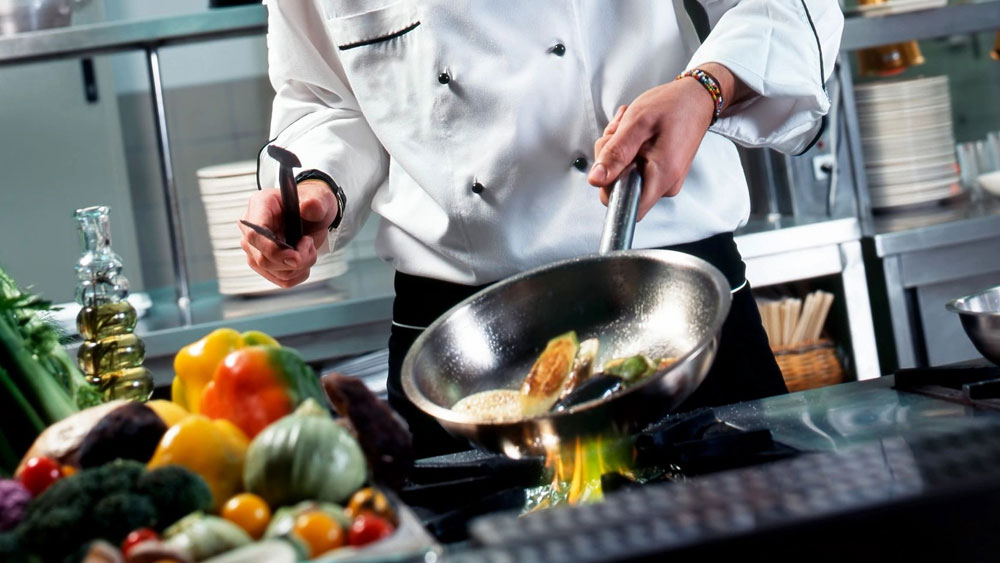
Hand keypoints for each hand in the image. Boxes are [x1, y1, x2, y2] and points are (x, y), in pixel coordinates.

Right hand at [239, 179, 338, 287]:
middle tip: (309, 244)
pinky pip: (282, 280)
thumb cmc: (311, 205)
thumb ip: (315, 203)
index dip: (273, 250)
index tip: (296, 255)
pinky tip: (304, 259)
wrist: (313, 216)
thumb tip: (309, 207)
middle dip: (293, 260)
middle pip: (262, 259)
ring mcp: (255, 249)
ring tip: (308, 247)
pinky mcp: (264, 265)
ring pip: (274, 272)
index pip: (254, 235)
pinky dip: (298, 274)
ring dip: (300, 266)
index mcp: (260, 206)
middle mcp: (251, 229)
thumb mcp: (319, 199)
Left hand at [588, 63, 747, 220]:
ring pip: (624, 175)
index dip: (610, 186)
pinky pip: (633, 168)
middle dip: (610, 159)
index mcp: (662, 176)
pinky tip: (633, 132)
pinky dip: (627, 150)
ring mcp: (664, 180)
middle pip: (621, 188)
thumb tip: (596, 179)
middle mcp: (666, 184)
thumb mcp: (637, 123)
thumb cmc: (673, 105)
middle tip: (618, 133)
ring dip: (617, 150)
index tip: (611, 160)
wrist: (696, 98)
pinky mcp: (661, 172)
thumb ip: (615, 153)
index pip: (625, 206)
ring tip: (627, 128)